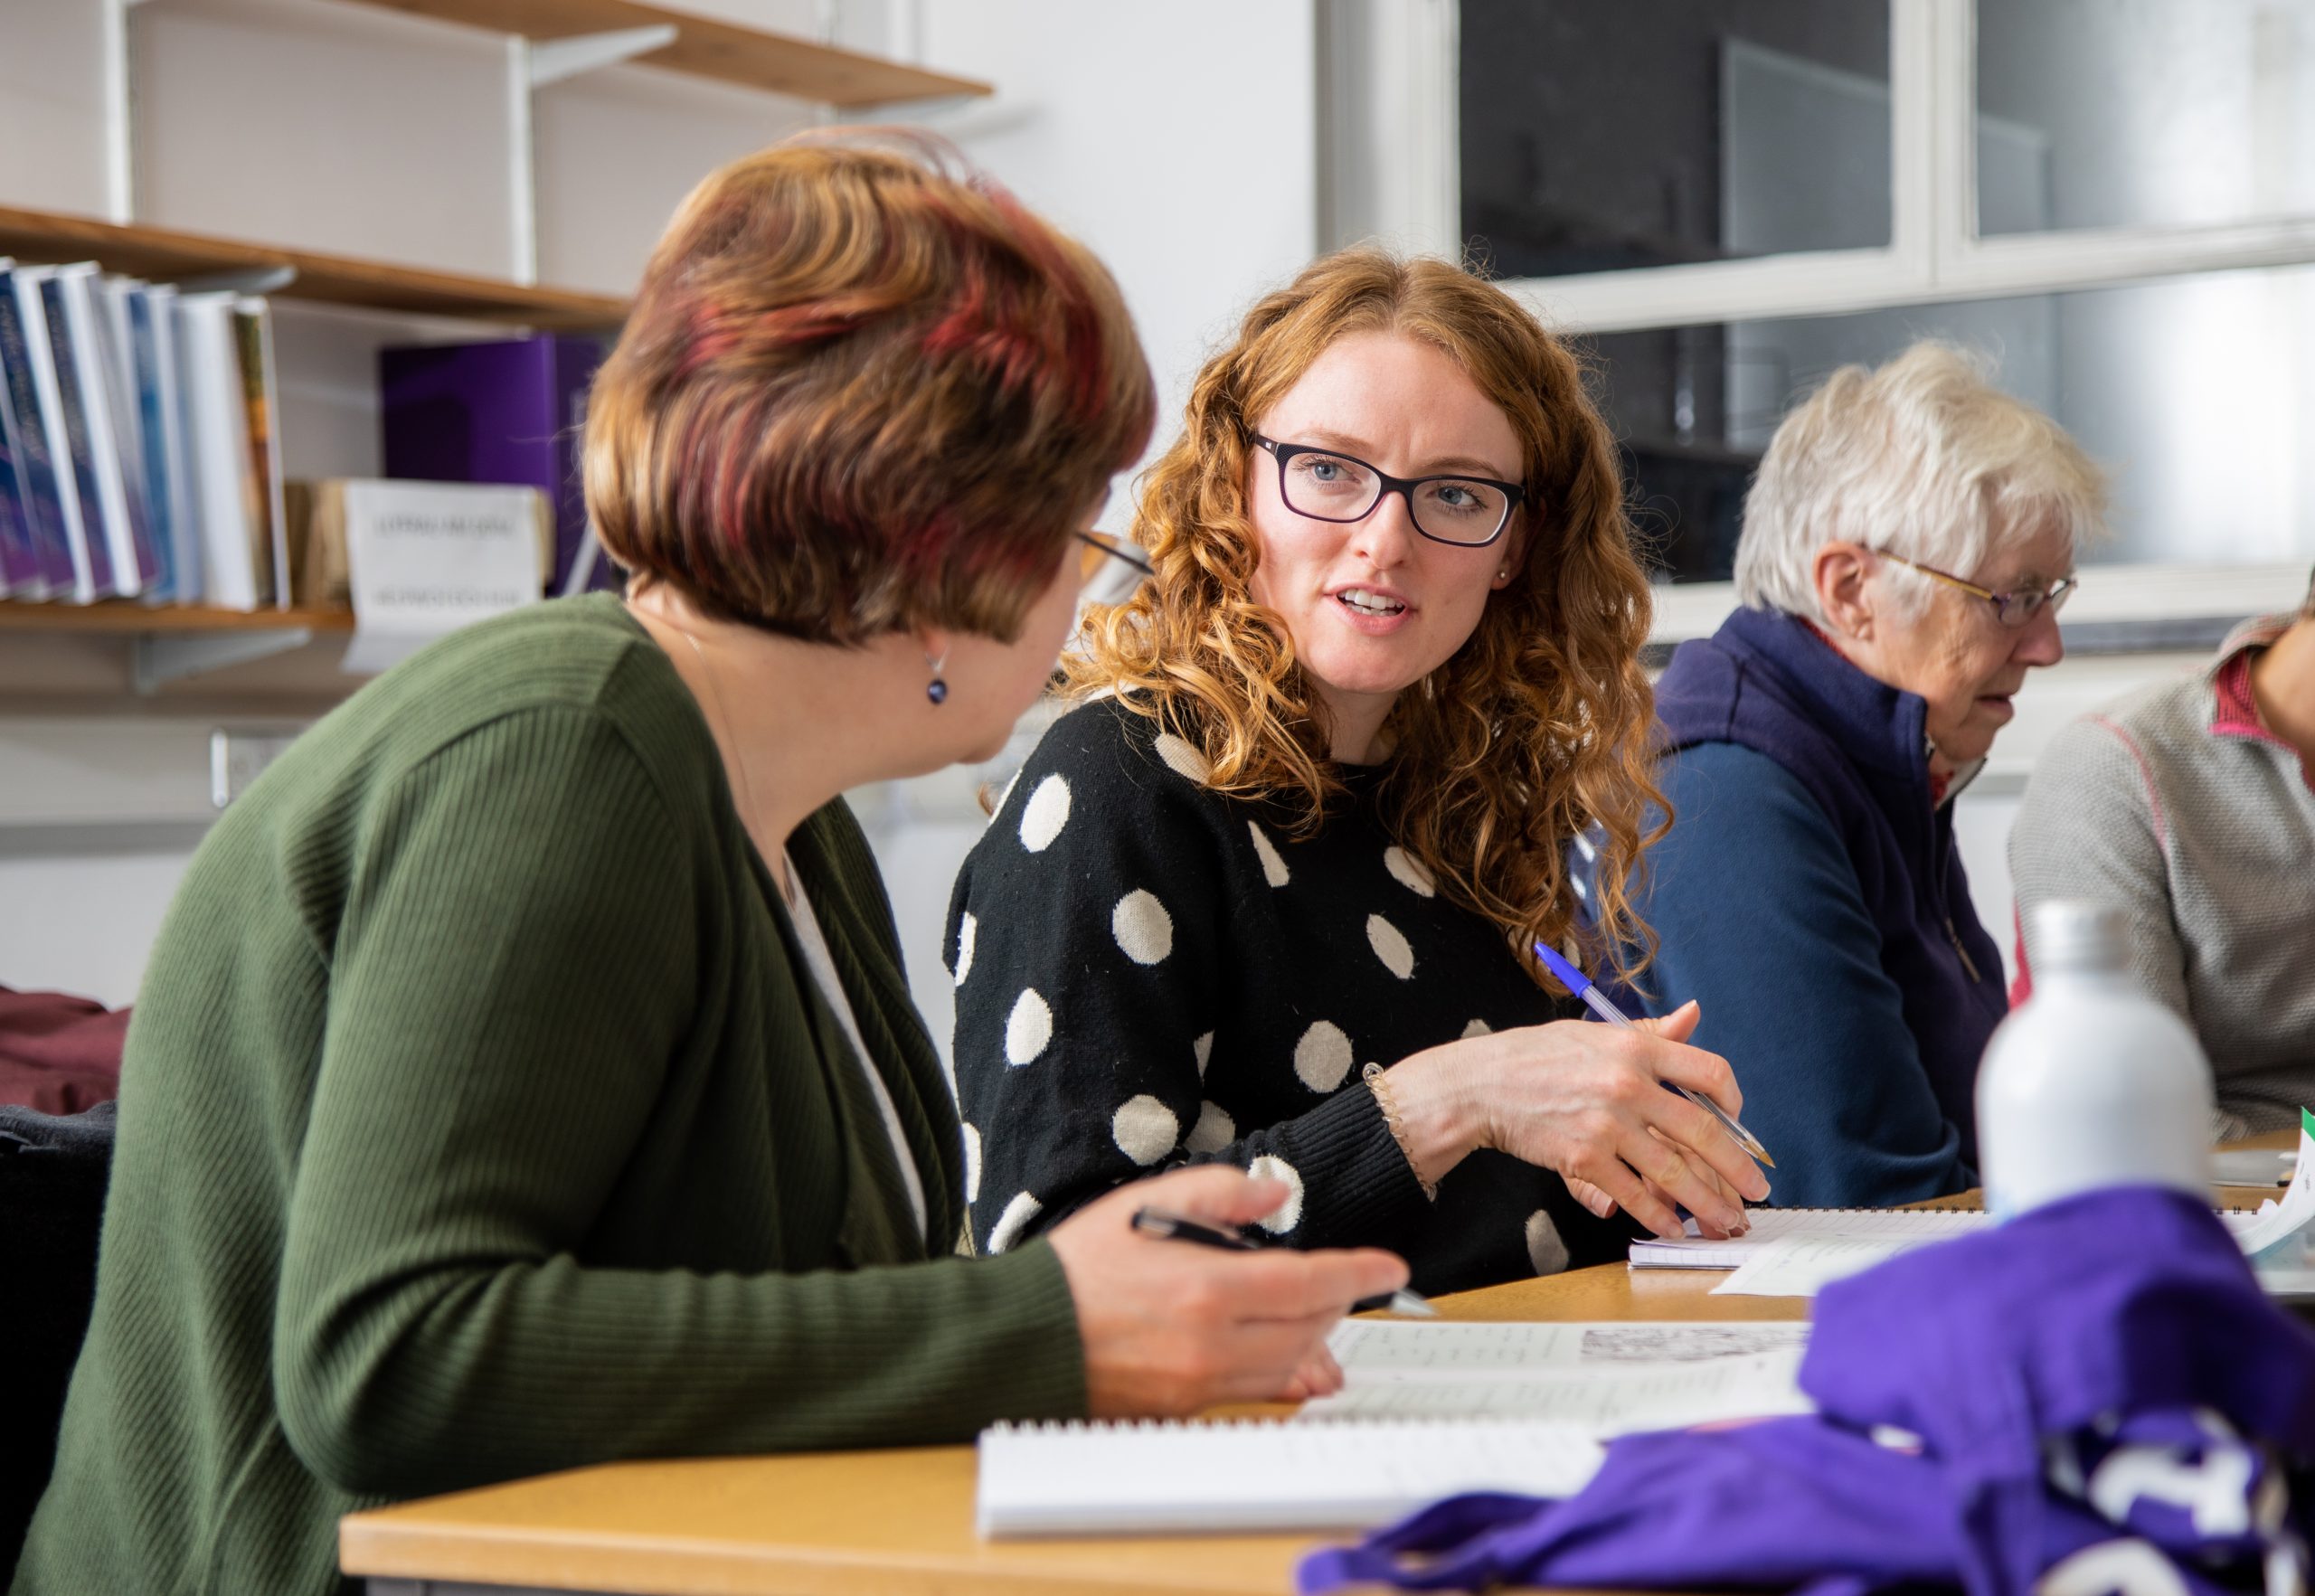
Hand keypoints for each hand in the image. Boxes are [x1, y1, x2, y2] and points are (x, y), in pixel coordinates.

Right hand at [1046, 1165, 1407, 1418]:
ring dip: (1315, 1339)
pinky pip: (1256, 1394)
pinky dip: (1283, 1374)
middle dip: (1337, 1302)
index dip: (1360, 1272)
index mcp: (1208, 1288)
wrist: (1025, 1337)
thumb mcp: (1146, 1203)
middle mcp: (1213, 1344)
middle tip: (1343, 1280)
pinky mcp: (1187, 1410)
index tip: (1391, 1266)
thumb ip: (1220, 1192)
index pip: (1312, 1282)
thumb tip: (1277, 1195)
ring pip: (1290, 1367)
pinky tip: (1291, 1360)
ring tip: (1319, 1315)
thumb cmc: (1078, 1268)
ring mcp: (1201, 1385)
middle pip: (1310, 1328)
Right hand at [1386, 1000, 1768, 1238]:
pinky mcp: (1583, 1159)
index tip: (1737, 1121)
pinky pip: (1632, 1194)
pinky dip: (1657, 1215)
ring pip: (1674, 1171)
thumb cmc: (1537, 1057)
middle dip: (1737, 1168)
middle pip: (1703, 1131)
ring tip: (1727, 1221)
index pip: (1709, 1071)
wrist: (1481, 1085)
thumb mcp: (1596, 1033)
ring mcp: (1606, 1125)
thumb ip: (1649, 1033)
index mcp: (1636, 1048)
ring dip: (1707, 1203)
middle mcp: (1628, 1084)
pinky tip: (1672, 1226)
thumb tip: (1693, 1016)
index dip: (1734, 1100)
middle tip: (1757, 1189)